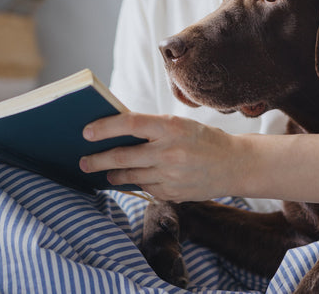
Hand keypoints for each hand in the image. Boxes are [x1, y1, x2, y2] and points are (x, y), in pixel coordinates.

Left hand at [79, 112, 248, 200]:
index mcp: (172, 127)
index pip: (130, 123)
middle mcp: (170, 151)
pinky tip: (136, 178)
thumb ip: (152, 128)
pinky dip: (139, 182)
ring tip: (105, 173)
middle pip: (123, 156)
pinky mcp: (174, 193)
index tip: (86, 132)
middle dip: (98, 160)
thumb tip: (116, 132)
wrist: (234, 164)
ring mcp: (172, 175)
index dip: (105, 127)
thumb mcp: (180, 124)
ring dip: (114, 174)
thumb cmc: (203, 139)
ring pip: (131, 176)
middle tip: (83, 161)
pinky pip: (147, 188)